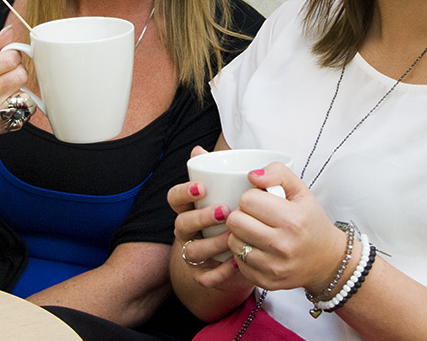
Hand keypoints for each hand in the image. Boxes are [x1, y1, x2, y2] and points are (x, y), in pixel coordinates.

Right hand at [0, 26, 27, 143]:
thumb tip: (9, 32)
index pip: (11, 58)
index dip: (12, 56)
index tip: (6, 60)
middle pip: (21, 74)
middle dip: (17, 71)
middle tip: (5, 75)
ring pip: (26, 90)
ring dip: (19, 87)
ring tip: (5, 89)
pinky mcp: (6, 125)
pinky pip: (29, 106)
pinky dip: (23, 102)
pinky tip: (8, 102)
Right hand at [168, 147, 252, 290]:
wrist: (251, 242)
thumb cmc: (238, 207)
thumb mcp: (232, 185)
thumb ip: (219, 166)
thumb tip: (198, 150)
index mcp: (190, 205)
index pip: (174, 197)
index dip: (183, 192)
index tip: (202, 186)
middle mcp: (187, 228)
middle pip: (181, 224)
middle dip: (201, 218)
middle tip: (225, 211)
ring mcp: (193, 251)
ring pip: (192, 251)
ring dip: (212, 244)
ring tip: (233, 237)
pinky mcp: (203, 274)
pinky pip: (204, 277)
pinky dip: (220, 272)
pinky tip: (236, 262)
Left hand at [225, 163, 345, 293]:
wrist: (326, 259)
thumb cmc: (311, 220)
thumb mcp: (301, 190)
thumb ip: (278, 172)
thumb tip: (252, 175)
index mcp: (292, 219)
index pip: (248, 200)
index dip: (252, 196)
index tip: (262, 201)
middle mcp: (282, 245)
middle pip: (235, 221)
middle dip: (242, 214)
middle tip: (255, 216)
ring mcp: (274, 266)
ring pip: (233, 242)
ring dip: (240, 234)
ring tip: (256, 230)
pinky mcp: (266, 282)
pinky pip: (238, 262)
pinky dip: (244, 253)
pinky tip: (258, 247)